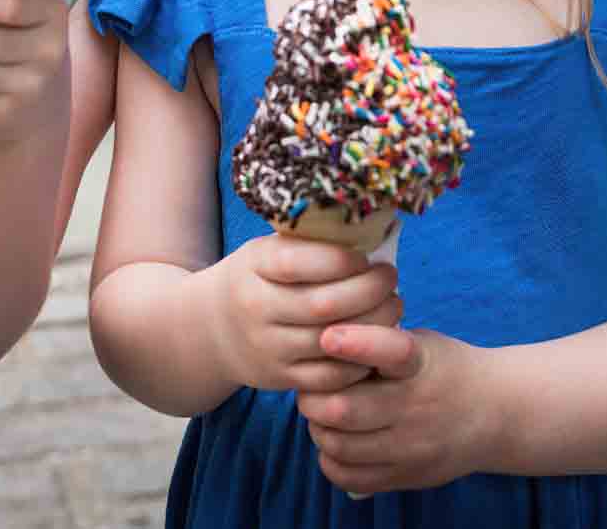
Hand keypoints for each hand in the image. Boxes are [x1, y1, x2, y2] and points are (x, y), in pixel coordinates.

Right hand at [206, 235, 402, 395]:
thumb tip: (373, 228)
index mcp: (254, 265)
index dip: (344, 259)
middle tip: (390, 278)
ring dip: (374, 324)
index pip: (301, 261)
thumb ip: (310, 242)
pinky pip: (331, 376)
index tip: (370, 254)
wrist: (214, 328)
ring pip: (333, 342)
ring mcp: (268, 347)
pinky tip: (375, 340)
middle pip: (325, 304)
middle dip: (370, 291)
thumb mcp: (269, 250)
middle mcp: (257, 307)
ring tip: (392, 306)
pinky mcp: (280, 378)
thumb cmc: (259, 278)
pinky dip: (361, 359)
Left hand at [299, 326, 490, 495]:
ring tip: (323, 417)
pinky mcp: (408, 475)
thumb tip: (318, 346)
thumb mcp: (421, 344)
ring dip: (319, 429)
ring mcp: (412, 446)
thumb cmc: (444, 369)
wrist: (496, 414)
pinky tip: (337, 443)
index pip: (391, 350)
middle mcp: (416, 406)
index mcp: (420, 363)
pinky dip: (331, 460)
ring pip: (341, 445)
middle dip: (313, 398)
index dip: (357, 343)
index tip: (328, 337)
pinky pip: (350, 476)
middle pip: (346, 409)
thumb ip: (376, 343)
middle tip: (310, 391)